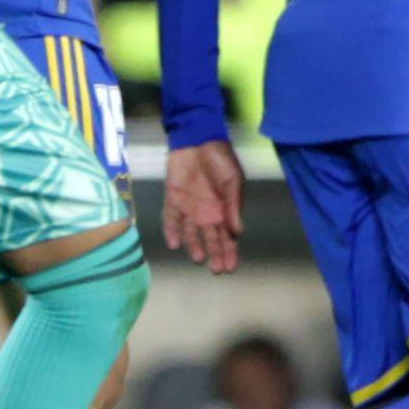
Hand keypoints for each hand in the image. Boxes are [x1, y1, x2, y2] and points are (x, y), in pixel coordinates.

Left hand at [164, 140, 245, 273]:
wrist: (199, 138)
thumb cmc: (221, 159)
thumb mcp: (233, 181)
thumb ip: (234, 207)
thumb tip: (238, 232)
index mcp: (223, 210)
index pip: (227, 237)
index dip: (229, 253)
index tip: (230, 267)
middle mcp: (206, 214)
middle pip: (210, 240)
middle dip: (214, 255)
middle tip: (216, 270)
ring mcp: (188, 208)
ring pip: (190, 234)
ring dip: (194, 246)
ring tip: (198, 258)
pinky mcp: (172, 200)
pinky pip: (171, 219)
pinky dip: (172, 231)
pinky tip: (174, 243)